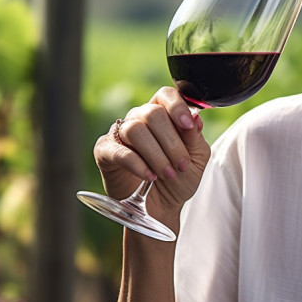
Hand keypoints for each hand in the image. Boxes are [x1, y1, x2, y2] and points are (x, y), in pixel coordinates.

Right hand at [92, 87, 210, 221]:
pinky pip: (119, 151)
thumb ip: (195, 137)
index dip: (177, 107)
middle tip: (182, 165)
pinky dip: (137, 164)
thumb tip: (195, 118)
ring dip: (156, 154)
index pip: (166, 95)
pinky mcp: (105, 151)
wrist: (161, 206)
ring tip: (167, 174)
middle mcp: (140, 118)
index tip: (188, 125)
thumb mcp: (196, 158)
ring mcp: (120, 133)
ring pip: (135, 129)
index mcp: (163, 113)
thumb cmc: (180, 177)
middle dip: (171, 142)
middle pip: (152, 113)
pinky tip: (150, 176)